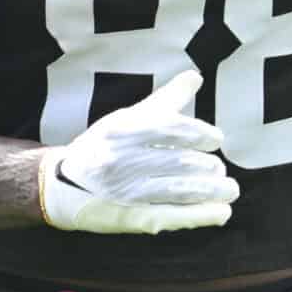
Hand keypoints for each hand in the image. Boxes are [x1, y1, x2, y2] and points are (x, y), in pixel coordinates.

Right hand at [39, 70, 238, 235]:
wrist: (63, 184)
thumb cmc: (103, 146)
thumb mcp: (128, 118)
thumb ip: (165, 100)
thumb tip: (195, 76)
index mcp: (123, 130)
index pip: (170, 129)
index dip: (200, 134)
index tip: (215, 139)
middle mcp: (123, 159)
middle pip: (179, 162)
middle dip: (207, 166)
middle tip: (219, 169)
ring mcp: (127, 191)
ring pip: (179, 190)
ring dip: (211, 190)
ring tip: (229, 189)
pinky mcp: (132, 216)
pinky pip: (172, 215)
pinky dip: (200, 215)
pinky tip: (221, 213)